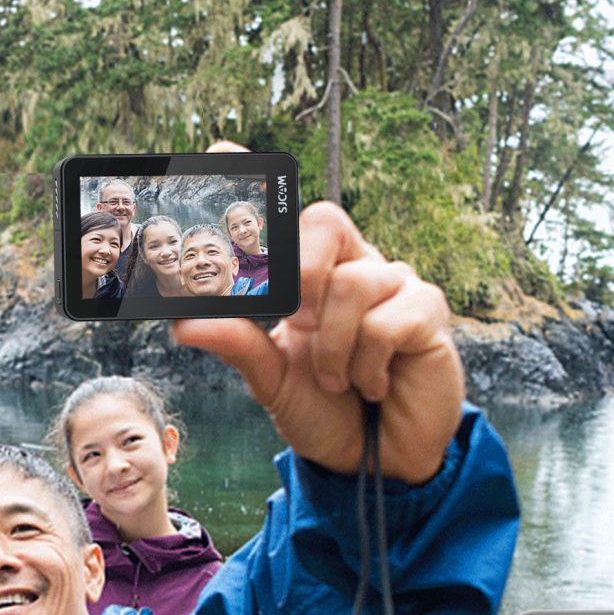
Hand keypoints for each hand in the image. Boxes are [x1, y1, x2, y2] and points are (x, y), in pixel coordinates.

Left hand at [172, 146, 463, 480]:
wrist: (377, 463)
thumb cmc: (326, 409)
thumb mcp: (272, 380)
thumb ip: (238, 346)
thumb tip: (186, 323)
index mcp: (311, 273)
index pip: (286, 214)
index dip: (257, 182)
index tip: (221, 152)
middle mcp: (352, 266)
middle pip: (324, 221)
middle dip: (299, 272)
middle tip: (294, 321)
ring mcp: (393, 284)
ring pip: (350, 282)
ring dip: (330, 348)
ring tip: (335, 381)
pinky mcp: (427, 312)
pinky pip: (385, 321)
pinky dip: (366, 364)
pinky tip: (372, 384)